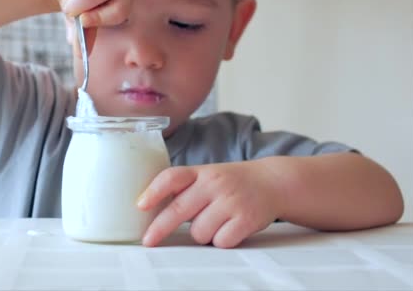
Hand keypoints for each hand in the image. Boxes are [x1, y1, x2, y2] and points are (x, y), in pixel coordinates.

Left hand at [137, 161, 283, 247]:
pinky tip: (229, 228)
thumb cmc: (231, 183)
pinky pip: (220, 241)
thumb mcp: (207, 175)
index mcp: (201, 172)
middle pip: (179, 209)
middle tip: (148, 241)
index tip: (140, 205)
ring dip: (202, 234)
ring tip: (215, 222)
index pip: (172, 177)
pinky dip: (221, 241)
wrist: (272, 182)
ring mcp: (231, 201)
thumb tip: (149, 209)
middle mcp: (215, 184)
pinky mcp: (246, 219)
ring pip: (199, 231)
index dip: (153, 191)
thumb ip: (184, 188)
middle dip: (160, 228)